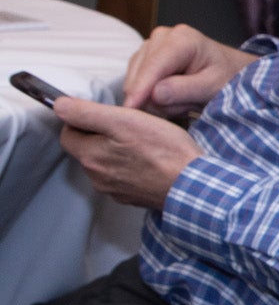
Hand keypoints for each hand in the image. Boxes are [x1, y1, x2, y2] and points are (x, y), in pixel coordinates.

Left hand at [54, 96, 202, 208]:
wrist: (192, 185)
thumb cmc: (164, 151)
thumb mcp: (125, 120)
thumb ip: (87, 112)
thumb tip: (59, 106)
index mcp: (90, 156)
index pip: (68, 134)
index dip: (82, 120)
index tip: (105, 114)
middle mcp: (97, 177)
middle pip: (87, 150)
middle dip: (100, 137)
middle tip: (128, 126)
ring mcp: (115, 190)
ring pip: (105, 165)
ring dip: (116, 153)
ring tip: (142, 144)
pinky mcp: (132, 198)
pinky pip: (122, 179)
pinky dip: (131, 169)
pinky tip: (150, 162)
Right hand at [124, 23, 255, 114]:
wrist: (230, 71)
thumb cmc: (226, 78)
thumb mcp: (212, 87)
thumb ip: (184, 90)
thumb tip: (154, 94)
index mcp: (181, 39)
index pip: (154, 66)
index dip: (140, 88)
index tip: (130, 109)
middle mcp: (161, 37)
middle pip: (140, 75)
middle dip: (154, 98)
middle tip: (185, 107)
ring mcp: (150, 46)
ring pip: (134, 81)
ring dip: (154, 100)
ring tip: (184, 101)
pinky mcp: (143, 58)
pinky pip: (135, 84)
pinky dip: (150, 97)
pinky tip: (173, 98)